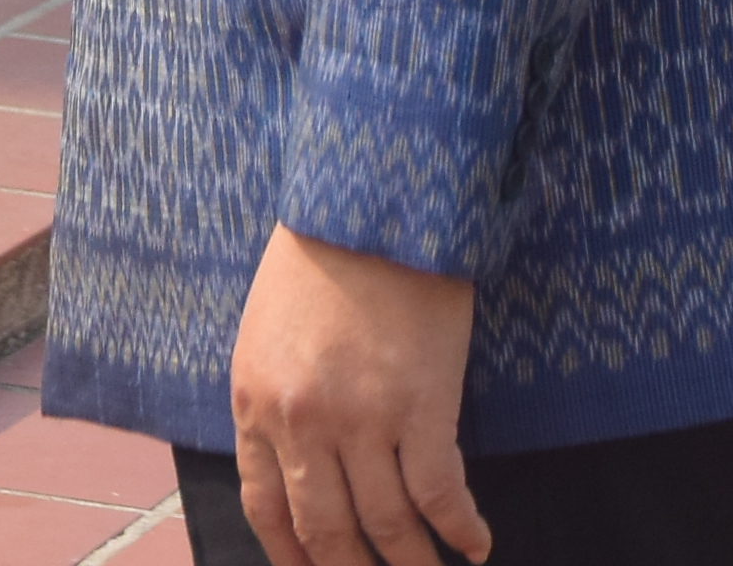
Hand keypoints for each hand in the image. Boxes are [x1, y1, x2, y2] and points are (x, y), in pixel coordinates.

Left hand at [228, 228, 487, 565]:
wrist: (371, 203)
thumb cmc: (319, 257)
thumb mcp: (265, 332)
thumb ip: (274, 402)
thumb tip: (296, 466)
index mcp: (256, 403)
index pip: (267, 508)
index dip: (294, 557)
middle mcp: (302, 424)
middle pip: (328, 531)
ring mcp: (362, 420)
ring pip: (388, 526)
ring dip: (413, 565)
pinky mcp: (421, 407)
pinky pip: (440, 494)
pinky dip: (461, 529)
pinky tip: (476, 544)